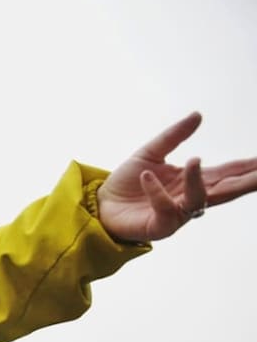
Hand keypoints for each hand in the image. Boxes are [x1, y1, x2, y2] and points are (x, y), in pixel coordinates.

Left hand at [97, 112, 256, 241]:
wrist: (100, 205)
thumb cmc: (128, 182)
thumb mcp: (151, 152)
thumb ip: (174, 135)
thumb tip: (198, 115)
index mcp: (194, 181)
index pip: (229, 172)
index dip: (250, 166)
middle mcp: (191, 199)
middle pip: (227, 191)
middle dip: (248, 182)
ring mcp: (177, 215)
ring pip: (199, 200)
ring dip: (197, 181)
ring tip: (193, 159)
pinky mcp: (159, 226)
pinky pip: (164, 208)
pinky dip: (157, 192)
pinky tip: (148, 177)